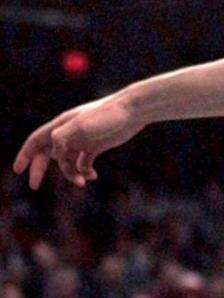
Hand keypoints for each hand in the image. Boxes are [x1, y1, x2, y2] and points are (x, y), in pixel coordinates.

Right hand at [13, 93, 143, 188]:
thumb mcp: (80, 126)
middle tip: (34, 187)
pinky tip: (93, 176)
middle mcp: (68, 133)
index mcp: (61, 125)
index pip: (36, 141)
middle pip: (47, 154)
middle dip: (39, 169)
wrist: (133, 111)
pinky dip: (85, 172)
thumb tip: (54, 154)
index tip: (17, 171)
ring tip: (83, 182)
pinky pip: (83, 163)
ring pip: (67, 162)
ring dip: (71, 174)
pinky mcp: (96, 145)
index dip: (25, 155)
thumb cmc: (106, 116)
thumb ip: (62, 138)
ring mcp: (82, 140)